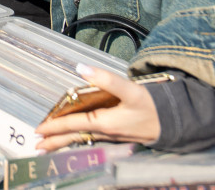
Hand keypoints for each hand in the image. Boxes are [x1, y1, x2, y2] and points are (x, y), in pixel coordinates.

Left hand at [34, 64, 160, 151]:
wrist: (176, 122)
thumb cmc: (153, 106)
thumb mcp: (131, 90)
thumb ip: (106, 79)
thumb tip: (81, 67)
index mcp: (104, 123)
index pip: (73, 125)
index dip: (55, 127)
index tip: (39, 130)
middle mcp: (105, 133)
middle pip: (74, 138)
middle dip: (55, 142)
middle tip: (37, 147)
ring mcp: (111, 136)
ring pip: (82, 140)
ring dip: (65, 142)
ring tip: (50, 146)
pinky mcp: (117, 135)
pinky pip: (92, 139)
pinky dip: (79, 140)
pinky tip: (75, 139)